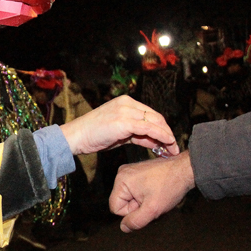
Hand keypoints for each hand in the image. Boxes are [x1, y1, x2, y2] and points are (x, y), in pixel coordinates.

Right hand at [59, 95, 178, 155]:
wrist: (76, 137)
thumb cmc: (93, 135)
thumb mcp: (118, 133)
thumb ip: (136, 134)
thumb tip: (153, 140)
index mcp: (125, 102)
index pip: (150, 114)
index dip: (162, 128)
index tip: (168, 141)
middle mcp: (127, 103)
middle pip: (156, 117)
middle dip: (167, 132)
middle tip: (174, 146)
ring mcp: (126, 111)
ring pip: (155, 122)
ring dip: (167, 136)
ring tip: (173, 149)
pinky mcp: (125, 122)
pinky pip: (150, 128)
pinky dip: (161, 136)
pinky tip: (167, 144)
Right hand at [109, 151, 195, 232]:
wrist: (186, 169)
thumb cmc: (170, 186)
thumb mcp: (153, 209)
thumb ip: (136, 221)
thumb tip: (124, 227)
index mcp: (121, 180)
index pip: (116, 209)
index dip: (132, 212)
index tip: (147, 204)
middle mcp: (122, 173)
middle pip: (123, 203)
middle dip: (138, 207)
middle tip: (154, 200)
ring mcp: (130, 171)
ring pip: (130, 198)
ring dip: (143, 202)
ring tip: (157, 195)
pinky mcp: (137, 172)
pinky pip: (135, 191)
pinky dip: (146, 195)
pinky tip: (157, 191)